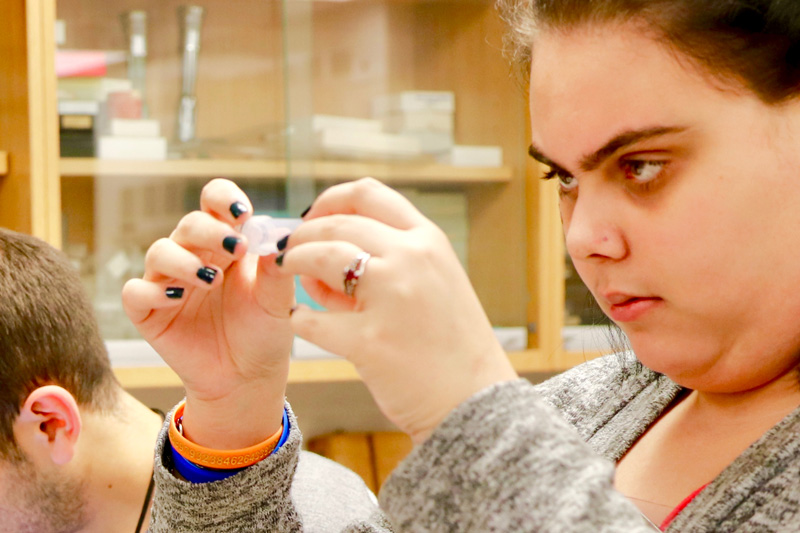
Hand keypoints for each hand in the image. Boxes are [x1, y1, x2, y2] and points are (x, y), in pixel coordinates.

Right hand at [122, 179, 294, 447]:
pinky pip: (135, 292)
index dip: (222, 198)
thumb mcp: (278, 301)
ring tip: (210, 279)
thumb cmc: (264, 332)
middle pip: (189, 224)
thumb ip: (276, 269)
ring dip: (183, 260)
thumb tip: (279, 236)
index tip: (241, 212)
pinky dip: (152, 291)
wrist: (248, 378)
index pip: (215, 203)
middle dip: (210, 231)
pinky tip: (177, 299)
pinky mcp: (149, 312)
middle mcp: (194, 255)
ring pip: (159, 251)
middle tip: (236, 248)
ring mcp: (169, 282)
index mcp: (227, 243)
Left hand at [279, 178, 517, 442]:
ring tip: (287, 274)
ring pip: (318, 258)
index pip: (368, 194)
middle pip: (335, 224)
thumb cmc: (450, 344)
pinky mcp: (370, 341)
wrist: (474, 402)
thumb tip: (316, 259)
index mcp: (429, 241)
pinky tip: (301, 322)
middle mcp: (411, 259)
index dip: (329, 200)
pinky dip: (300, 319)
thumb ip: (384, 264)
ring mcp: (391, 298)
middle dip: (301, 234)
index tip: (312, 217)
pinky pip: (312, 320)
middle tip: (287, 250)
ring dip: (293, 262)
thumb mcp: (434, 284)